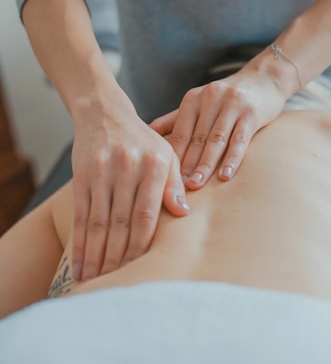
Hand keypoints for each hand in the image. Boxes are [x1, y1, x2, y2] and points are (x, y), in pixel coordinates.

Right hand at [71, 86, 188, 281]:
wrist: (105, 114)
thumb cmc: (142, 139)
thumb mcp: (166, 153)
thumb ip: (174, 183)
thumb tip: (183, 214)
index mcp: (154, 164)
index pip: (147, 214)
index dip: (141, 245)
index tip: (139, 269)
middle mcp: (127, 168)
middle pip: (121, 222)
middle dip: (117, 257)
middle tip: (115, 284)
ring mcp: (102, 172)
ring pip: (98, 222)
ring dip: (96, 256)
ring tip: (95, 281)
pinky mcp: (82, 176)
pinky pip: (81, 215)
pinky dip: (79, 242)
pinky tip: (79, 263)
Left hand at [150, 59, 288, 189]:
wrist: (264, 78)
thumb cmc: (226, 97)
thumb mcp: (199, 102)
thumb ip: (175, 119)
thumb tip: (147, 134)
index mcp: (193, 99)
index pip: (179, 132)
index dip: (172, 156)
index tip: (164, 179)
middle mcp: (210, 99)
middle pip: (196, 138)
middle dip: (186, 165)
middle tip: (177, 188)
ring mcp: (232, 105)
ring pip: (216, 140)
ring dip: (205, 164)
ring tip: (196, 185)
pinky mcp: (252, 113)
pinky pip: (240, 139)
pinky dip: (232, 159)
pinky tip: (225, 175)